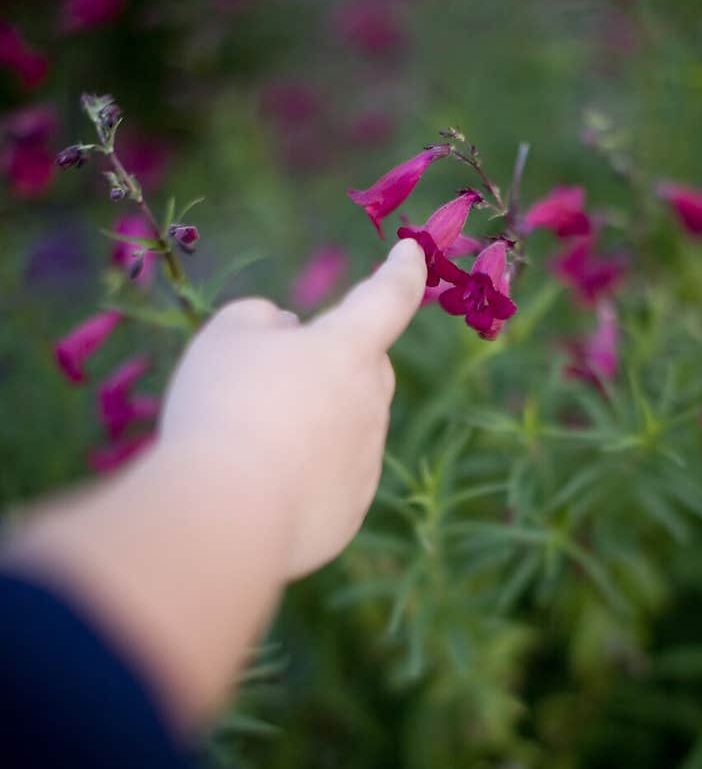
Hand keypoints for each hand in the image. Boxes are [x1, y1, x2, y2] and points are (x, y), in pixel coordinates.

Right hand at [160, 237, 426, 579]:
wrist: (229, 516)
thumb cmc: (223, 409)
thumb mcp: (224, 337)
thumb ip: (258, 319)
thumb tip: (284, 331)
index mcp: (348, 350)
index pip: (389, 296)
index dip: (402, 269)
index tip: (411, 252)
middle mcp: (370, 405)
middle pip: (367, 368)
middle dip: (335, 361)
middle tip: (274, 376)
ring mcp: (366, 462)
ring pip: (346, 426)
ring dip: (310, 423)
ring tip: (248, 440)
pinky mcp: (351, 511)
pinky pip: (332, 478)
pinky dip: (303, 473)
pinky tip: (258, 484)